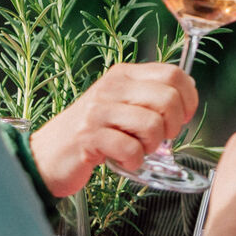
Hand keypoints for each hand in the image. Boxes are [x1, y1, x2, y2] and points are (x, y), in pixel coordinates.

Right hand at [31, 63, 197, 195]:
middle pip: (168, 99)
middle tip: (158, 139)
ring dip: (151, 146)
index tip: (182, 118)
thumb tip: (187, 94)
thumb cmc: (90, 132)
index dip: (188, 99)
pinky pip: (130, 149)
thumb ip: (149, 96)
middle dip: (172, 126)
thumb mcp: (120, 104)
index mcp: (123, 75)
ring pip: (152, 125)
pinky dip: (133, 162)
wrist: (47, 154)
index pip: (173, 74)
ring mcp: (98, 111)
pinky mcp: (89, 138)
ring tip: (137, 150)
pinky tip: (123, 161)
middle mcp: (111, 87)